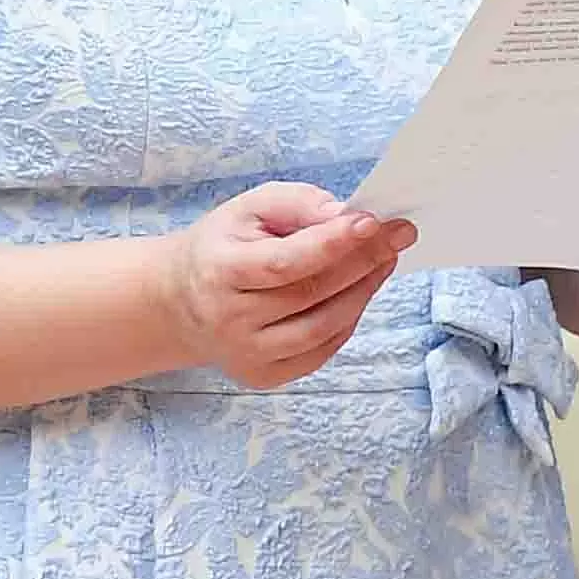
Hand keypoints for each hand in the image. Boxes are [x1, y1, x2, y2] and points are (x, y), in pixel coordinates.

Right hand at [156, 182, 412, 388]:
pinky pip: (321, 350)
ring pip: (323, 327)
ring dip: (364, 292)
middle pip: (310, 294)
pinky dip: (348, 319)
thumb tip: (345, 216)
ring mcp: (246, 354)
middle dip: (362, 261)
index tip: (373, 222)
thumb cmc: (223, 246)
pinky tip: (359, 291)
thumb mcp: (249, 208)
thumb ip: (297, 203)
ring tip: (385, 260)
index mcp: (219, 271)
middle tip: (397, 235)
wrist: (181, 300)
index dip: (332, 243)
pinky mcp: (263, 375)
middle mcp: (229, 319)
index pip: (284, 263)